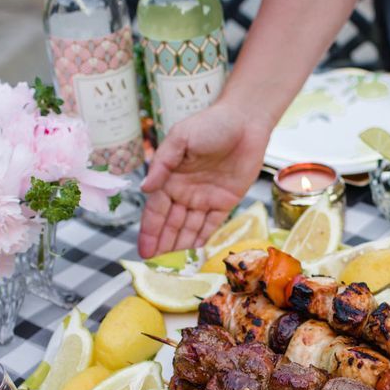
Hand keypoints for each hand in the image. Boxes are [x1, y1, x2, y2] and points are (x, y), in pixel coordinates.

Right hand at [137, 99, 270, 257]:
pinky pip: (212, 225)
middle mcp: (185, 191)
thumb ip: (162, 163)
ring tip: (174, 267)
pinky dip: (203, 240)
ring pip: (189, 228)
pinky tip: (195, 255)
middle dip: (163, 245)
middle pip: (171, 224)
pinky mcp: (225, 202)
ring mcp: (205, 198)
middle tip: (157, 268)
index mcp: (170, 177)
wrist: (245, 121)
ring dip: (181, 247)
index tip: (144, 251)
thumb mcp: (180, 138)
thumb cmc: (210, 124)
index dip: (150, 232)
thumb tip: (144, 188)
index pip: (156, 211)